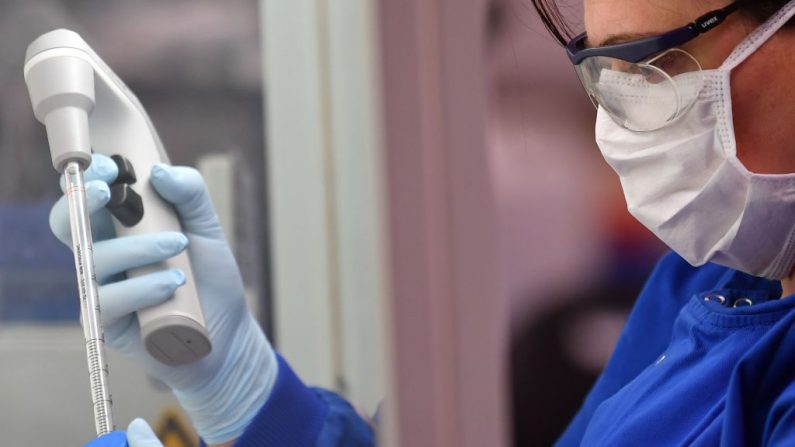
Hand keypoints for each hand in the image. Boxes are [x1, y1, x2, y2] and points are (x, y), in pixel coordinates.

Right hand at [51, 154, 276, 444]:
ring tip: (180, 248)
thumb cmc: (210, 278)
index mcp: (120, 226)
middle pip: (67, 223)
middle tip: (112, 190)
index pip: (88, 194)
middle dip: (84, 202)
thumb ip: (190, 194)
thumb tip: (159, 172)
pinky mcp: (107, 322)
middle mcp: (103, 253)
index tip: (112, 164)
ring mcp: (101, 288)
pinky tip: (173, 284)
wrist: (227, 333)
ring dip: (137, 248)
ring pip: (95, 259)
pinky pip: (108, 300)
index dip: (91, 176)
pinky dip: (143, 287)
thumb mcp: (208, 229)